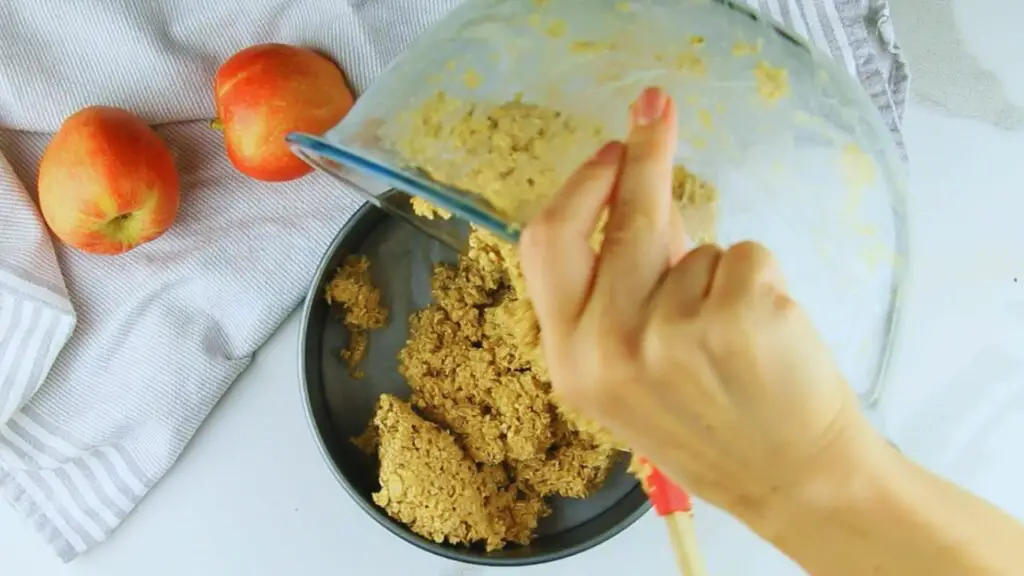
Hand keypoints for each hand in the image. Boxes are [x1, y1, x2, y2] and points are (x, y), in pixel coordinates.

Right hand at [518, 86, 872, 521]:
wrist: (792, 480)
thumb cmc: (712, 420)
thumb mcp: (634, 371)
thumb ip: (621, 287)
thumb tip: (632, 185)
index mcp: (571, 361)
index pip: (547, 244)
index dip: (579, 189)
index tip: (608, 153)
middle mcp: (609, 349)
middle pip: (623, 220)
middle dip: (643, 157)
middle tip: (657, 112)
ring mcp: (670, 335)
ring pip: (698, 245)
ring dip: (718, 271)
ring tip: (734, 331)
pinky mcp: (734, 318)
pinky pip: (747, 255)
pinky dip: (762, 280)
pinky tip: (766, 334)